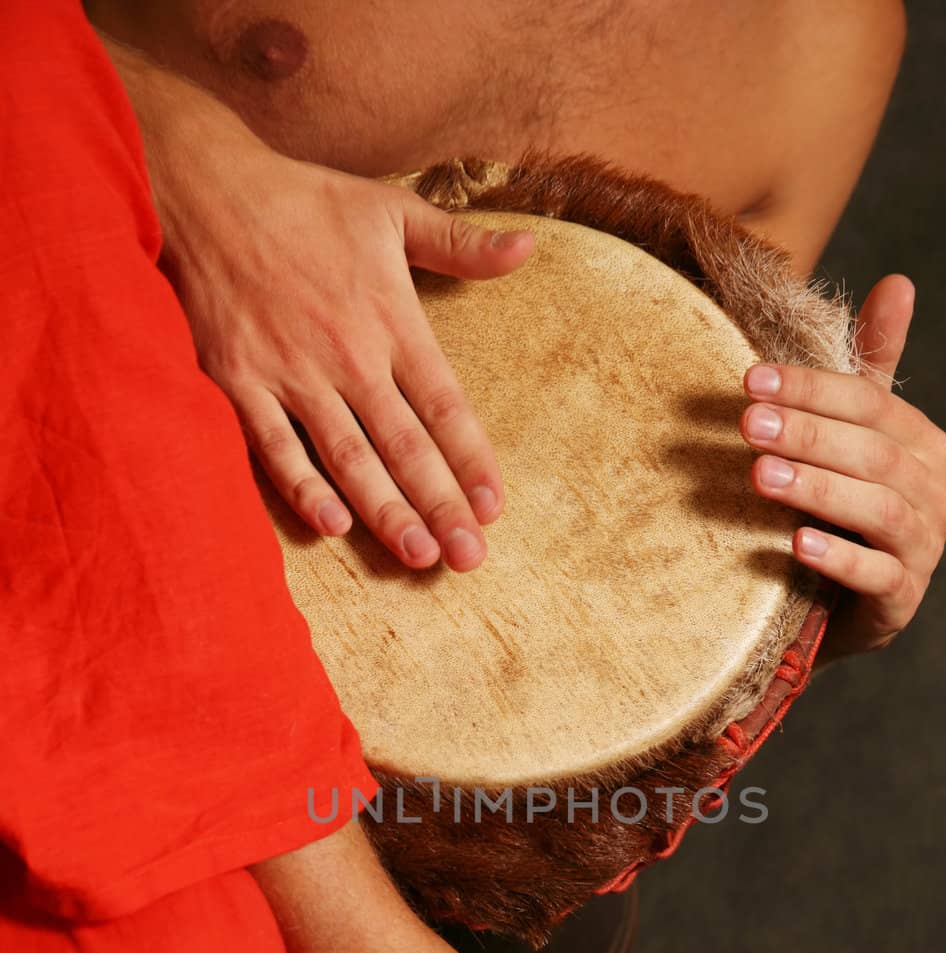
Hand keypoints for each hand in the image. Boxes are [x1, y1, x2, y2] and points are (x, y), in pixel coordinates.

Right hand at [101, 31, 536, 572]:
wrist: (203, 187)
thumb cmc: (303, 201)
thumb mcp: (391, 209)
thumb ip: (460, 243)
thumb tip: (526, 249)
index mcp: (391, 319)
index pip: (446, 404)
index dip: (473, 460)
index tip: (493, 508)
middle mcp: (347, 354)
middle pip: (406, 445)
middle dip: (441, 505)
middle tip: (469, 557)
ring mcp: (290, 372)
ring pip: (349, 457)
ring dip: (386, 511)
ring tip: (419, 555)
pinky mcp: (237, 381)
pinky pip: (274, 447)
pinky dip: (303, 487)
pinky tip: (334, 525)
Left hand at [740, 275, 945, 662]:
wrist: (829, 607)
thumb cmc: (836, 511)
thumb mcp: (848, 438)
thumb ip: (870, 368)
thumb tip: (899, 282)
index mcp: (922, 445)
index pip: (870, 404)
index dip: (811, 388)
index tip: (749, 380)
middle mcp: (935, 493)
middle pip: (873, 453)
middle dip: (807, 434)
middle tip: (747, 424)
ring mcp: (924, 549)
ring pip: (878, 509)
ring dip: (817, 490)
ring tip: (761, 477)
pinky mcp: (902, 599)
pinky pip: (877, 575)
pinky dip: (838, 558)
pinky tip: (796, 546)